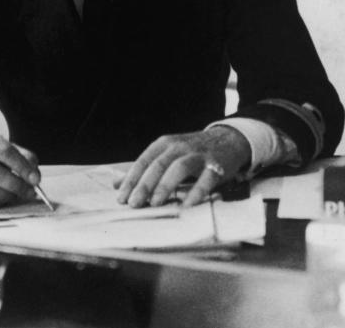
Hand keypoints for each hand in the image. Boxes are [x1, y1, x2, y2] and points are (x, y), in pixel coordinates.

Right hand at [0, 131, 40, 208]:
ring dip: (7, 197)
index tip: (36, 179)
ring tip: (16, 196)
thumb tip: (35, 176)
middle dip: (17, 186)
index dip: (23, 167)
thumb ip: (23, 157)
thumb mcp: (4, 148)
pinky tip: (2, 200)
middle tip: (29, 192)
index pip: (5, 151)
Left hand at [116, 126, 250, 207]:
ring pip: (179, 168)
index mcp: (165, 144)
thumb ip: (143, 170)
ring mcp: (199, 155)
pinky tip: (187, 205)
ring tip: (155, 203)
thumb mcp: (166, 155)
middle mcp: (180, 147)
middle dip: (144, 185)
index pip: (144, 161)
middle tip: (133, 203)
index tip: (121, 197)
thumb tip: (116, 185)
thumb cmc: (191, 151)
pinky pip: (206, 179)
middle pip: (159, 164)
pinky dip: (196, 192)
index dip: (131, 179)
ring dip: (166, 185)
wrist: (228, 139)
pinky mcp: (217, 165)